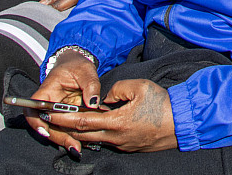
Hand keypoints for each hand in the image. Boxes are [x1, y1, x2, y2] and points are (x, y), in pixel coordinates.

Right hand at [24, 50, 102, 151]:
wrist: (77, 66)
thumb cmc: (77, 66)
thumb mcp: (85, 70)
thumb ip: (90, 85)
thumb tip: (93, 103)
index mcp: (47, 91)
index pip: (32, 107)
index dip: (35, 121)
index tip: (45, 130)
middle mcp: (48, 104)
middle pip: (45, 124)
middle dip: (57, 137)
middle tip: (72, 145)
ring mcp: (56, 112)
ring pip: (55, 129)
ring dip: (65, 140)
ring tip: (77, 148)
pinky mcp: (65, 117)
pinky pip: (66, 128)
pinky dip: (73, 135)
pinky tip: (83, 142)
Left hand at [43, 78, 176, 152]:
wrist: (182, 121)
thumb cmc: (162, 103)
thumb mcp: (139, 86)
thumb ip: (116, 89)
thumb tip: (106, 98)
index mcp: (115, 123)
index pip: (82, 122)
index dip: (64, 119)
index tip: (49, 114)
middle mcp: (116, 138)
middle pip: (83, 135)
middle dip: (66, 128)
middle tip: (51, 121)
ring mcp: (122, 144)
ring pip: (95, 140)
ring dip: (81, 132)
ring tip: (69, 124)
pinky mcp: (130, 146)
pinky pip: (108, 141)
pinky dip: (97, 135)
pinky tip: (96, 127)